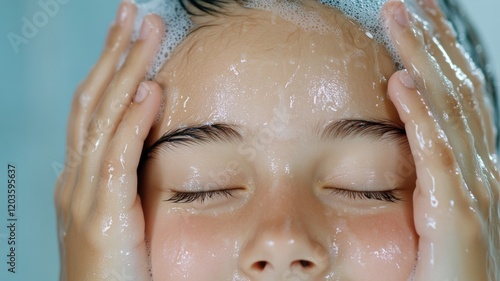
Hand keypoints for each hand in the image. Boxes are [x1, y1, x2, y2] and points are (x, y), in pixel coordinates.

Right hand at [54, 2, 163, 279]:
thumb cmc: (112, 268)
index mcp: (79, 175)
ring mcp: (85, 194)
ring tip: (147, 33)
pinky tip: (148, 90)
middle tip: (134, 12)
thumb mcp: (114, 213)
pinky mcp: (104, 216)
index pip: (92, 108)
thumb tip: (141, 132)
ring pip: (104, 119)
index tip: (126, 33)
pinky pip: (117, 158)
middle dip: (114, 53)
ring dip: (127, 71)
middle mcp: (75, 176)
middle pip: (93, 101)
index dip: (108, 67)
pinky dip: (132, 121)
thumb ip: (121, 176)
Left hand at [382, 0, 499, 279]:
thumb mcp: (431, 203)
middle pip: (457, 89)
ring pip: (449, 109)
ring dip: (424, 60)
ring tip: (401, 21)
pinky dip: (421, 115)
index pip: (456, 93)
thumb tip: (405, 121)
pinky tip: (402, 83)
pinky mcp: (455, 214)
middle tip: (408, 3)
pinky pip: (437, 155)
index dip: (439, 52)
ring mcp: (472, 188)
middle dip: (433, 41)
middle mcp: (479, 167)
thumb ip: (424, 165)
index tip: (415, 18)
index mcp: (469, 162)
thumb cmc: (437, 263)